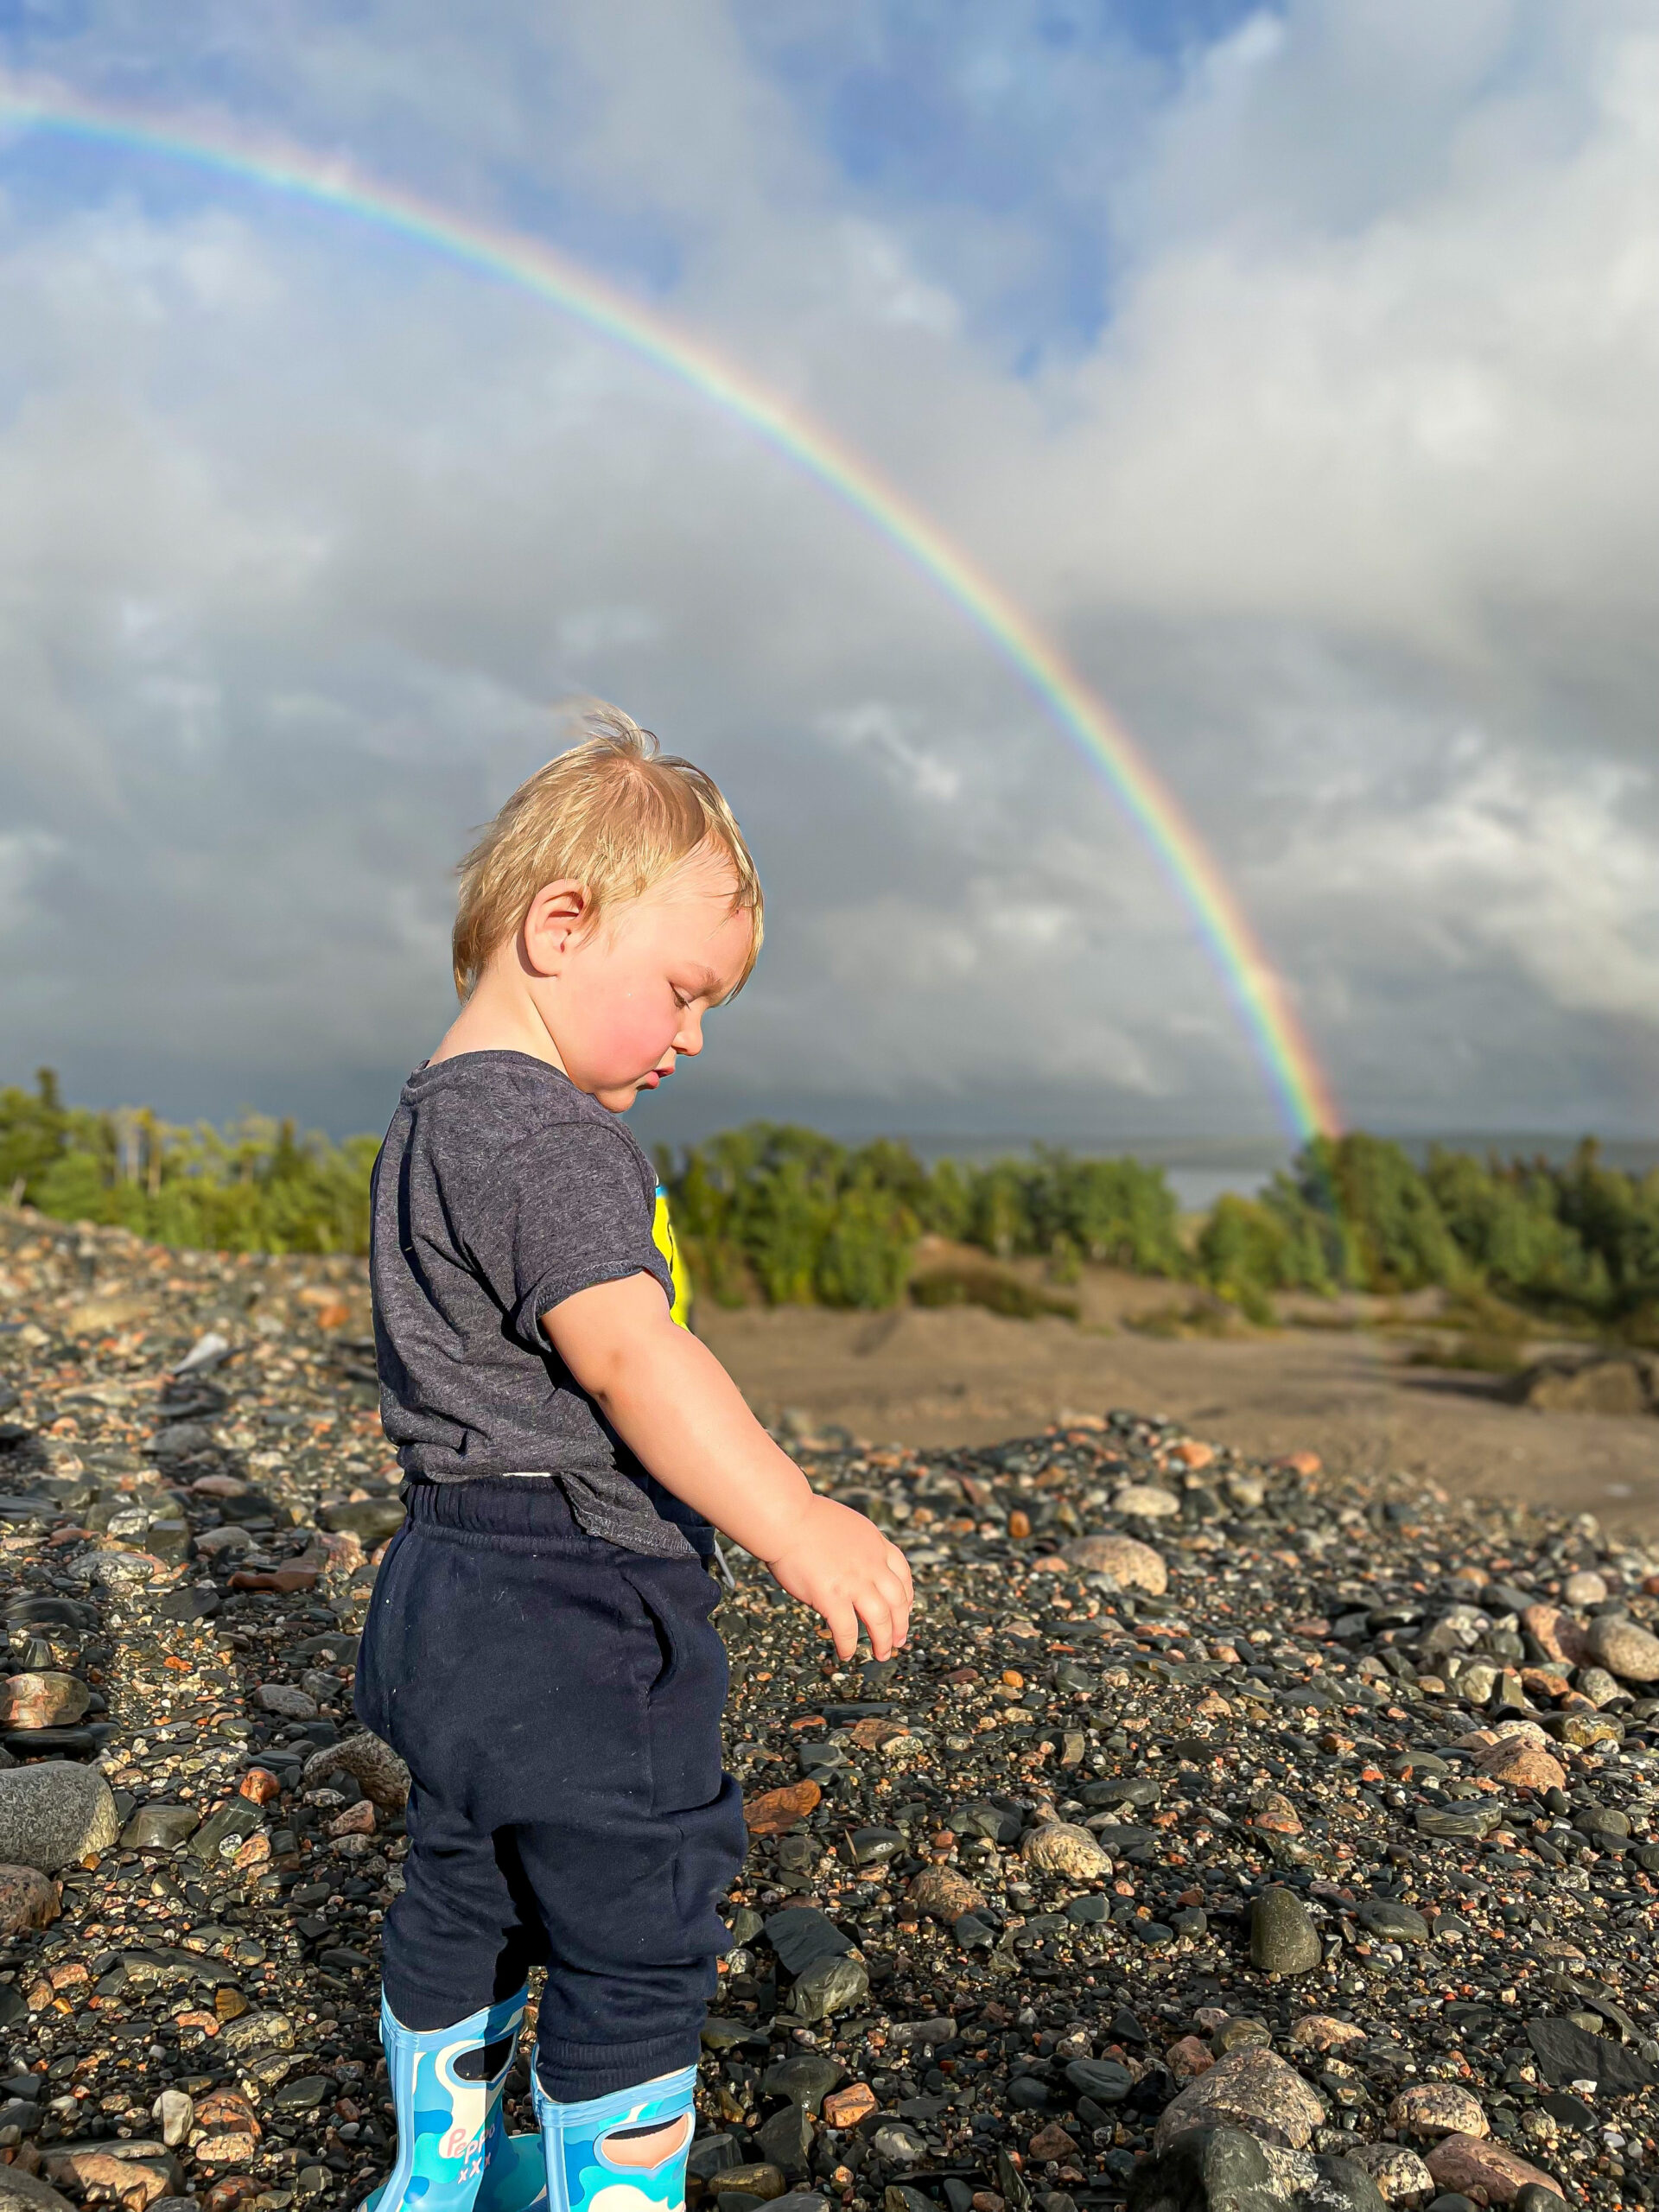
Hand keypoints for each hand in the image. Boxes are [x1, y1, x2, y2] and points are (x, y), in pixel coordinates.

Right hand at [762, 1494, 913, 1660]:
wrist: (786, 1517)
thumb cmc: (803, 1518)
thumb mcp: (846, 1525)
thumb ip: (856, 1546)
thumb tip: (851, 1566)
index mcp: (875, 1543)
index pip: (902, 1573)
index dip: (907, 1595)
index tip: (905, 1609)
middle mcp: (871, 1564)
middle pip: (898, 1600)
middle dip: (901, 1624)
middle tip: (898, 1641)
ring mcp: (854, 1581)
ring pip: (880, 1619)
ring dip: (883, 1640)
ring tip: (882, 1654)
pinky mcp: (832, 1596)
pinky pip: (847, 1629)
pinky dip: (849, 1645)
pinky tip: (846, 1654)